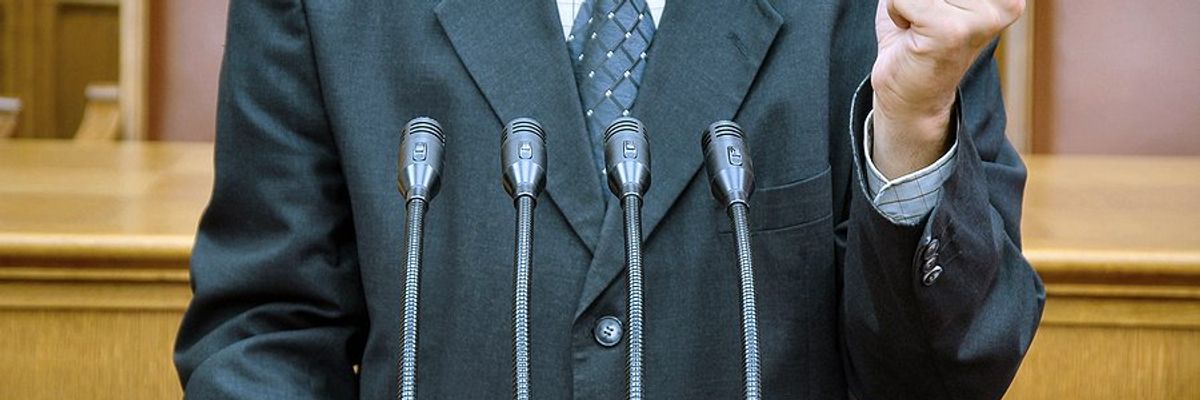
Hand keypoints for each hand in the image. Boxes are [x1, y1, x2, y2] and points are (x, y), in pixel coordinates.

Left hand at [870, 0, 1023, 177]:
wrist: (911, 103)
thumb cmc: (915, 41)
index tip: (934, 16)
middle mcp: (1006, 2)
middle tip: (923, 24)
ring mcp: (982, 17)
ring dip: (905, 3)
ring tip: (918, 31)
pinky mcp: (951, 32)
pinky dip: (896, 15)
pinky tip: (911, 40)